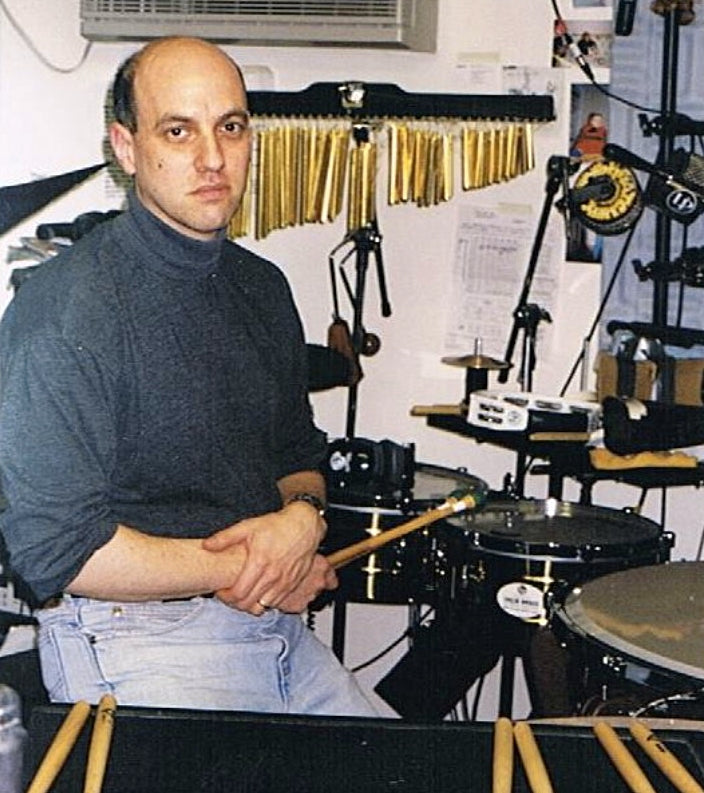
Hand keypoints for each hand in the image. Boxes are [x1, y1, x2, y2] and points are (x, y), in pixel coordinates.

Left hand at [202, 502, 325, 614]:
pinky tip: (259, 592)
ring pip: (263, 607)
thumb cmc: (277, 525)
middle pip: (249, 604)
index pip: (238, 594)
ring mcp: (285, 582)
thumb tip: (206, 545)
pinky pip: (276, 603)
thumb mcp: (248, 526)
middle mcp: (273, 575)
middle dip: (235, 603)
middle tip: (229, 595)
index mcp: (260, 562)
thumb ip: (225, 537)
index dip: (225, 597)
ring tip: (244, 594)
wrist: (304, 525)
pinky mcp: (293, 584)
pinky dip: (265, 602)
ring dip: (250, 604)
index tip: (221, 591)